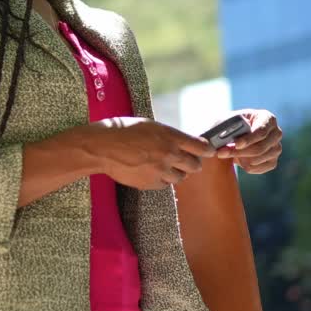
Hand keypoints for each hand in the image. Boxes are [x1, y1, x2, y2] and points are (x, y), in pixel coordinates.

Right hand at [91, 117, 215, 189]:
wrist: (102, 147)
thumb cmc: (123, 131)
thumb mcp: (150, 126)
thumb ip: (169, 136)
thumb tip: (183, 144)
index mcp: (170, 136)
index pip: (201, 147)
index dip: (207, 149)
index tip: (208, 151)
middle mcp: (169, 154)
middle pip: (195, 165)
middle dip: (192, 163)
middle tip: (187, 160)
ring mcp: (160, 171)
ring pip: (180, 177)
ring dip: (175, 172)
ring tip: (163, 165)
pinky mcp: (150, 183)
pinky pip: (164, 184)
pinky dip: (161, 179)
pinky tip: (150, 171)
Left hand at [214, 109, 282, 173]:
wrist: (232, 137)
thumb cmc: (229, 125)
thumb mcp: (225, 121)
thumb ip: (223, 126)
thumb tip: (213, 140)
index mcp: (267, 118)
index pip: (261, 131)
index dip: (249, 139)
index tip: (236, 144)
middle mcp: (276, 133)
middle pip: (260, 147)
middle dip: (239, 152)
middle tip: (221, 153)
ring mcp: (276, 147)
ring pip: (258, 159)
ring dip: (239, 158)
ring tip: (226, 153)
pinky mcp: (273, 161)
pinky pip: (259, 168)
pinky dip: (245, 166)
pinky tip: (238, 159)